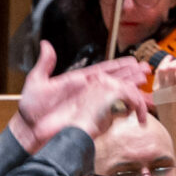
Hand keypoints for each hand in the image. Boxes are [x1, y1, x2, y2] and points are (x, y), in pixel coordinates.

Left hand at [10, 41, 153, 149]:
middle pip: (115, 80)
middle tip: (145, 69)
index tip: (132, 62)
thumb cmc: (31, 110)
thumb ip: (45, 64)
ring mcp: (90, 105)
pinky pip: (111, 111)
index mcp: (78, 81)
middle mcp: (87, 92)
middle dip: (131, 75)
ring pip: (116, 94)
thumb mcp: (36, 82)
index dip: (118, 66)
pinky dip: (123, 107)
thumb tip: (46, 45)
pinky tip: (133, 102)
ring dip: (131, 88)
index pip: (103, 69)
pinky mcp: (90, 118)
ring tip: (144, 82)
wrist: (30, 130)